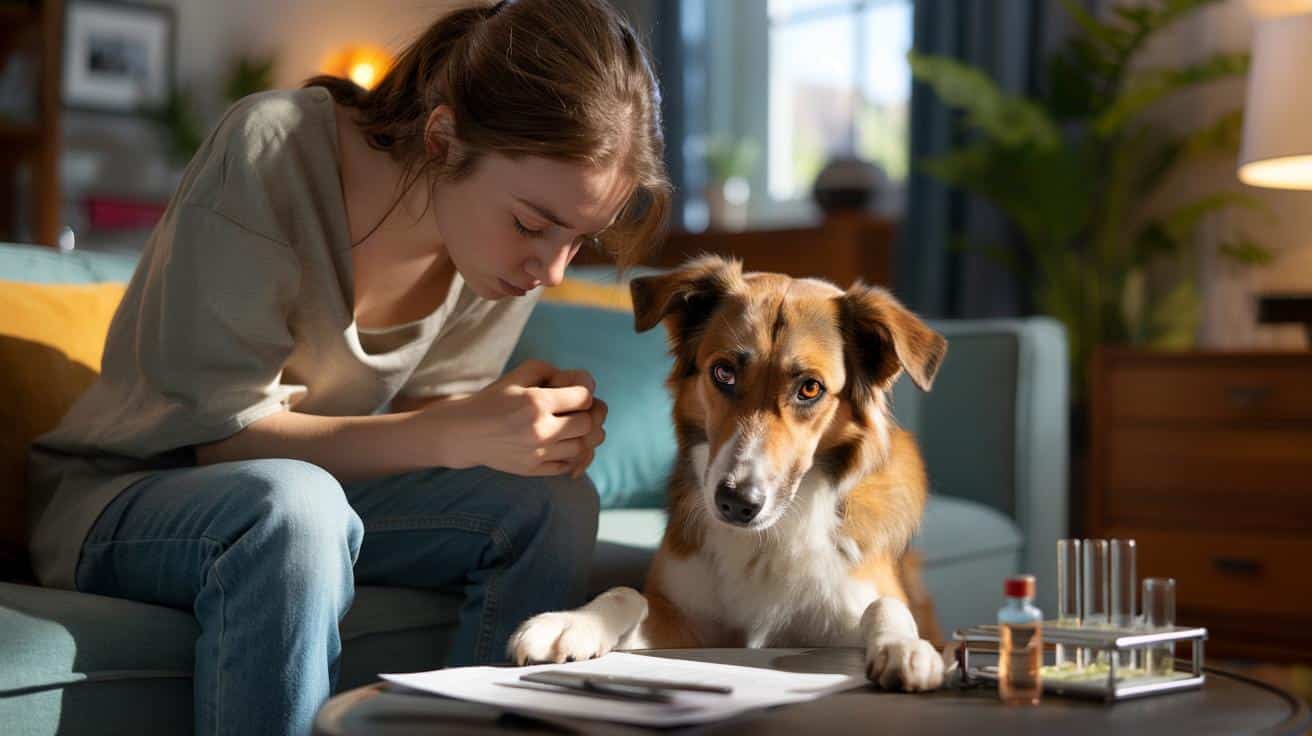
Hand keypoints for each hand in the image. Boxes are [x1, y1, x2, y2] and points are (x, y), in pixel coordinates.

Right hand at [420, 360, 601, 476]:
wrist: (465, 432)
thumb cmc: (494, 400)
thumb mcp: (517, 375)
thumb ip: (549, 370)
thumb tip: (581, 382)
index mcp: (536, 402)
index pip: (584, 398)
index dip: (586, 393)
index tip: (577, 394)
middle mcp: (540, 429)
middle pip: (587, 424)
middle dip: (587, 415)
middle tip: (577, 411)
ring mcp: (537, 452)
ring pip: (582, 447)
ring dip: (582, 436)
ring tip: (572, 428)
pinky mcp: (533, 469)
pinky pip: (567, 465)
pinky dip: (572, 456)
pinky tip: (563, 444)